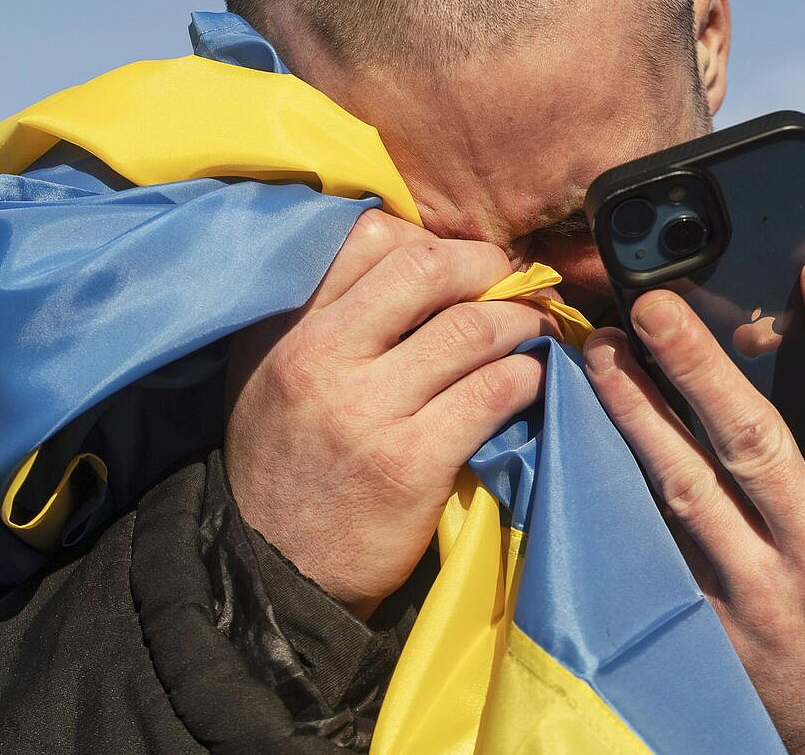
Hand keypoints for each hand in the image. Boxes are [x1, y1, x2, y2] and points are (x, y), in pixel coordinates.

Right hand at [224, 209, 558, 618]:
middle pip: (428, 267)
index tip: (457, 265)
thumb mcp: (271, 368)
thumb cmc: (284, 460)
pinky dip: (526, 378)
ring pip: (473, 329)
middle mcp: (318, 356)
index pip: (370, 236)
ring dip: (521, 321)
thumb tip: (409, 250)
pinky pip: (493, 392)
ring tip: (534, 329)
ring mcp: (366, 410)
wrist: (275, 569)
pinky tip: (530, 382)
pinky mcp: (411, 462)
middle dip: (487, 267)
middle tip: (513, 282)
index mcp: (285, 325)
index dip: (430, 239)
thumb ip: (321, 308)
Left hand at [583, 253, 804, 753]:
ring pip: (686, 488)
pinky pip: (661, 543)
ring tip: (602, 349)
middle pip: (755, 444)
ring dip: (636, 412)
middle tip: (654, 299)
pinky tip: (592, 431)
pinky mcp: (713, 628)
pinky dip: (624, 483)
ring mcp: (763, 600)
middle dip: (698, 364)